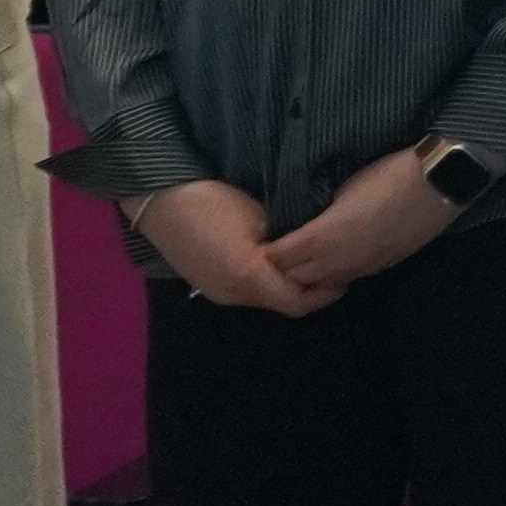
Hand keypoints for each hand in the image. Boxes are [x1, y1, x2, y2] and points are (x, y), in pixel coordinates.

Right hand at [130, 179, 326, 318]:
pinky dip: (266, 283)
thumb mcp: (259, 216)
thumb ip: (287, 238)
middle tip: (330, 268)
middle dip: (308, 290)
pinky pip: (246, 292)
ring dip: (285, 286)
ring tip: (306, 264)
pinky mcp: (208, 285)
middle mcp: (234, 295)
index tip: (344, 273)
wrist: (162, 202)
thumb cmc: (213, 202)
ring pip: (264, 298)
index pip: (298, 301)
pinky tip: (275, 263)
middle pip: (282, 303)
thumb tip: (308, 247)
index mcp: (250, 278)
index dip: (324, 292)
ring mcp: (218, 293)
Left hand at [257, 150, 457, 300]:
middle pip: (294, 278)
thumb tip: (302, 220)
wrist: (439, 184)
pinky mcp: (379, 268)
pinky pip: (345, 279)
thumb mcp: (343, 187)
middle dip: (282, 266)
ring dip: (307, 274)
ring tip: (304, 256)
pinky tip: (335, 258)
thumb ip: (318, 211)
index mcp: (322, 237)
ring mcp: (360, 268)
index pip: (277, 258)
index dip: (267, 248)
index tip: (264, 234)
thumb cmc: (388, 175)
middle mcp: (336, 261)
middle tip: (279, 247)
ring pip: (320, 285)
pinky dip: (332, 274)